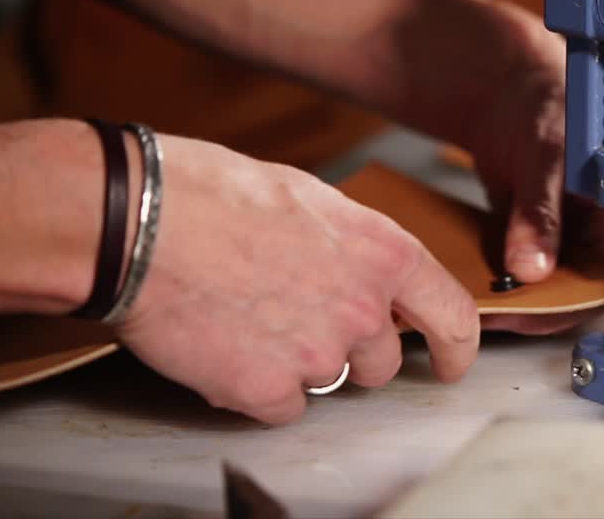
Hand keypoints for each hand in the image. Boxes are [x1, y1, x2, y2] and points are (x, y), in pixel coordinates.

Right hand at [115, 135, 478, 423]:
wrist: (145, 222)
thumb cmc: (219, 195)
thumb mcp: (315, 202)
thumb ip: (356, 248)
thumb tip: (362, 272)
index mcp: (385, 255)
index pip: (454, 316)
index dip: (458, 347)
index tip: (451, 362)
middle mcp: (363, 310)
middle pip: (384, 362)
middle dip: (354, 351)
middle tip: (301, 316)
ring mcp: (317, 355)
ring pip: (328, 381)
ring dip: (298, 363)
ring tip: (250, 315)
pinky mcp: (265, 390)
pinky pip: (280, 407)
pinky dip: (256, 387)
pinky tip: (228, 344)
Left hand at [446, 0, 603, 333]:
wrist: (511, 86)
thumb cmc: (552, 100)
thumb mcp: (550, 156)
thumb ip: (542, 213)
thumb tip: (534, 266)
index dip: (587, 297)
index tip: (546, 309)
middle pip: (587, 287)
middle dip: (547, 303)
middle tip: (507, 309)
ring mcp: (577, 236)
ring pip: (557, 286)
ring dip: (524, 296)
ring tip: (490, 300)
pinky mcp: (545, 239)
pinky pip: (530, 272)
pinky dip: (508, 280)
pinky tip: (484, 283)